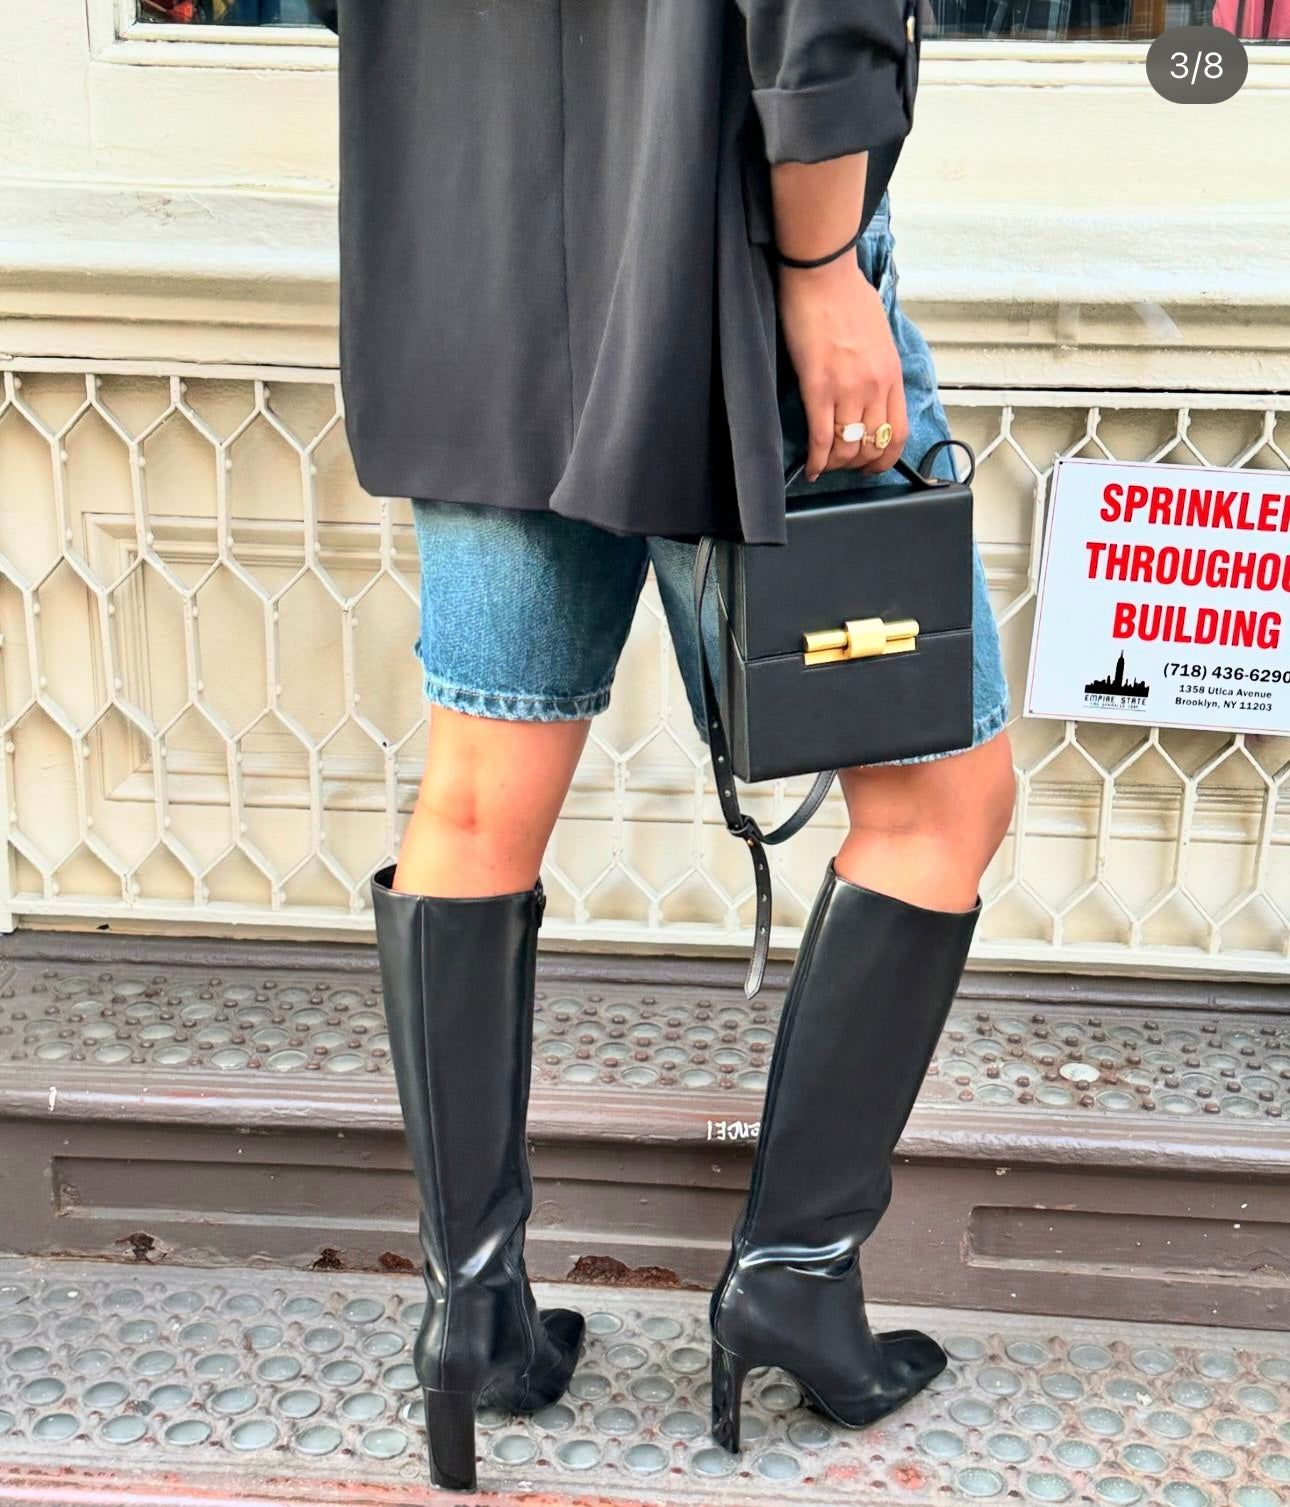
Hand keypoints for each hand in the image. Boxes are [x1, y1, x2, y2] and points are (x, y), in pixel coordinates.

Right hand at [777, 256, 908, 482]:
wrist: (823, 274)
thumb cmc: (846, 295)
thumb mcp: (878, 336)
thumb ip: (878, 367)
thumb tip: (867, 389)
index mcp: (892, 373)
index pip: (899, 432)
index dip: (886, 458)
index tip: (873, 464)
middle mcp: (875, 386)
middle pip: (873, 446)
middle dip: (858, 465)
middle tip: (844, 467)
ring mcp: (848, 389)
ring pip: (847, 449)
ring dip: (835, 465)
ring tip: (824, 466)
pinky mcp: (819, 387)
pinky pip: (821, 438)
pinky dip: (816, 460)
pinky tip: (809, 468)